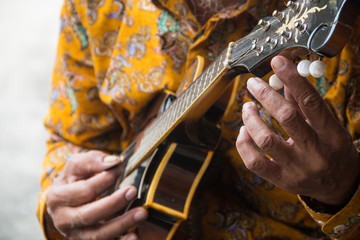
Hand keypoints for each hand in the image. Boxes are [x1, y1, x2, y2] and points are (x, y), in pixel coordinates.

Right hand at [46, 150, 147, 239]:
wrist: (66, 201)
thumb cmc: (74, 180)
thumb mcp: (77, 166)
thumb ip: (93, 160)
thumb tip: (113, 162)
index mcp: (57, 198)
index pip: (84, 191)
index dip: (103, 180)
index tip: (118, 170)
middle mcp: (63, 220)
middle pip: (90, 215)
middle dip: (113, 203)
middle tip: (132, 191)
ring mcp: (76, 234)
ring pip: (98, 234)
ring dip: (122, 224)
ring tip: (141, 213)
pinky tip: (134, 235)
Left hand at [236, 56, 359, 205]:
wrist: (339, 186)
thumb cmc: (333, 150)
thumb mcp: (328, 126)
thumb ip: (305, 105)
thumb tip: (284, 79)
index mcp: (331, 135)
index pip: (311, 102)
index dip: (292, 79)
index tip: (277, 62)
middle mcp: (315, 152)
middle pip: (286, 117)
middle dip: (265, 95)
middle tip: (253, 83)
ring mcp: (297, 169)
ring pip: (266, 140)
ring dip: (250, 119)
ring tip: (247, 107)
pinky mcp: (281, 180)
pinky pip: (254, 162)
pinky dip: (244, 144)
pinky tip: (243, 131)